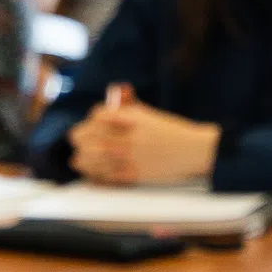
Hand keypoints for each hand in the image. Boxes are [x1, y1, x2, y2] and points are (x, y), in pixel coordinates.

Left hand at [67, 85, 218, 185]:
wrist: (195, 151)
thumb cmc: (172, 132)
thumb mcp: (150, 115)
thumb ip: (131, 107)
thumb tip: (115, 94)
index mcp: (133, 118)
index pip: (99, 114)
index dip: (91, 118)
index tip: (91, 122)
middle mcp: (129, 136)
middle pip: (89, 136)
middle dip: (79, 137)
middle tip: (77, 140)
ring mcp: (131, 156)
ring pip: (93, 158)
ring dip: (82, 158)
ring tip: (77, 159)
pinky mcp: (134, 174)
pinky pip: (106, 176)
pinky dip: (95, 176)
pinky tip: (91, 174)